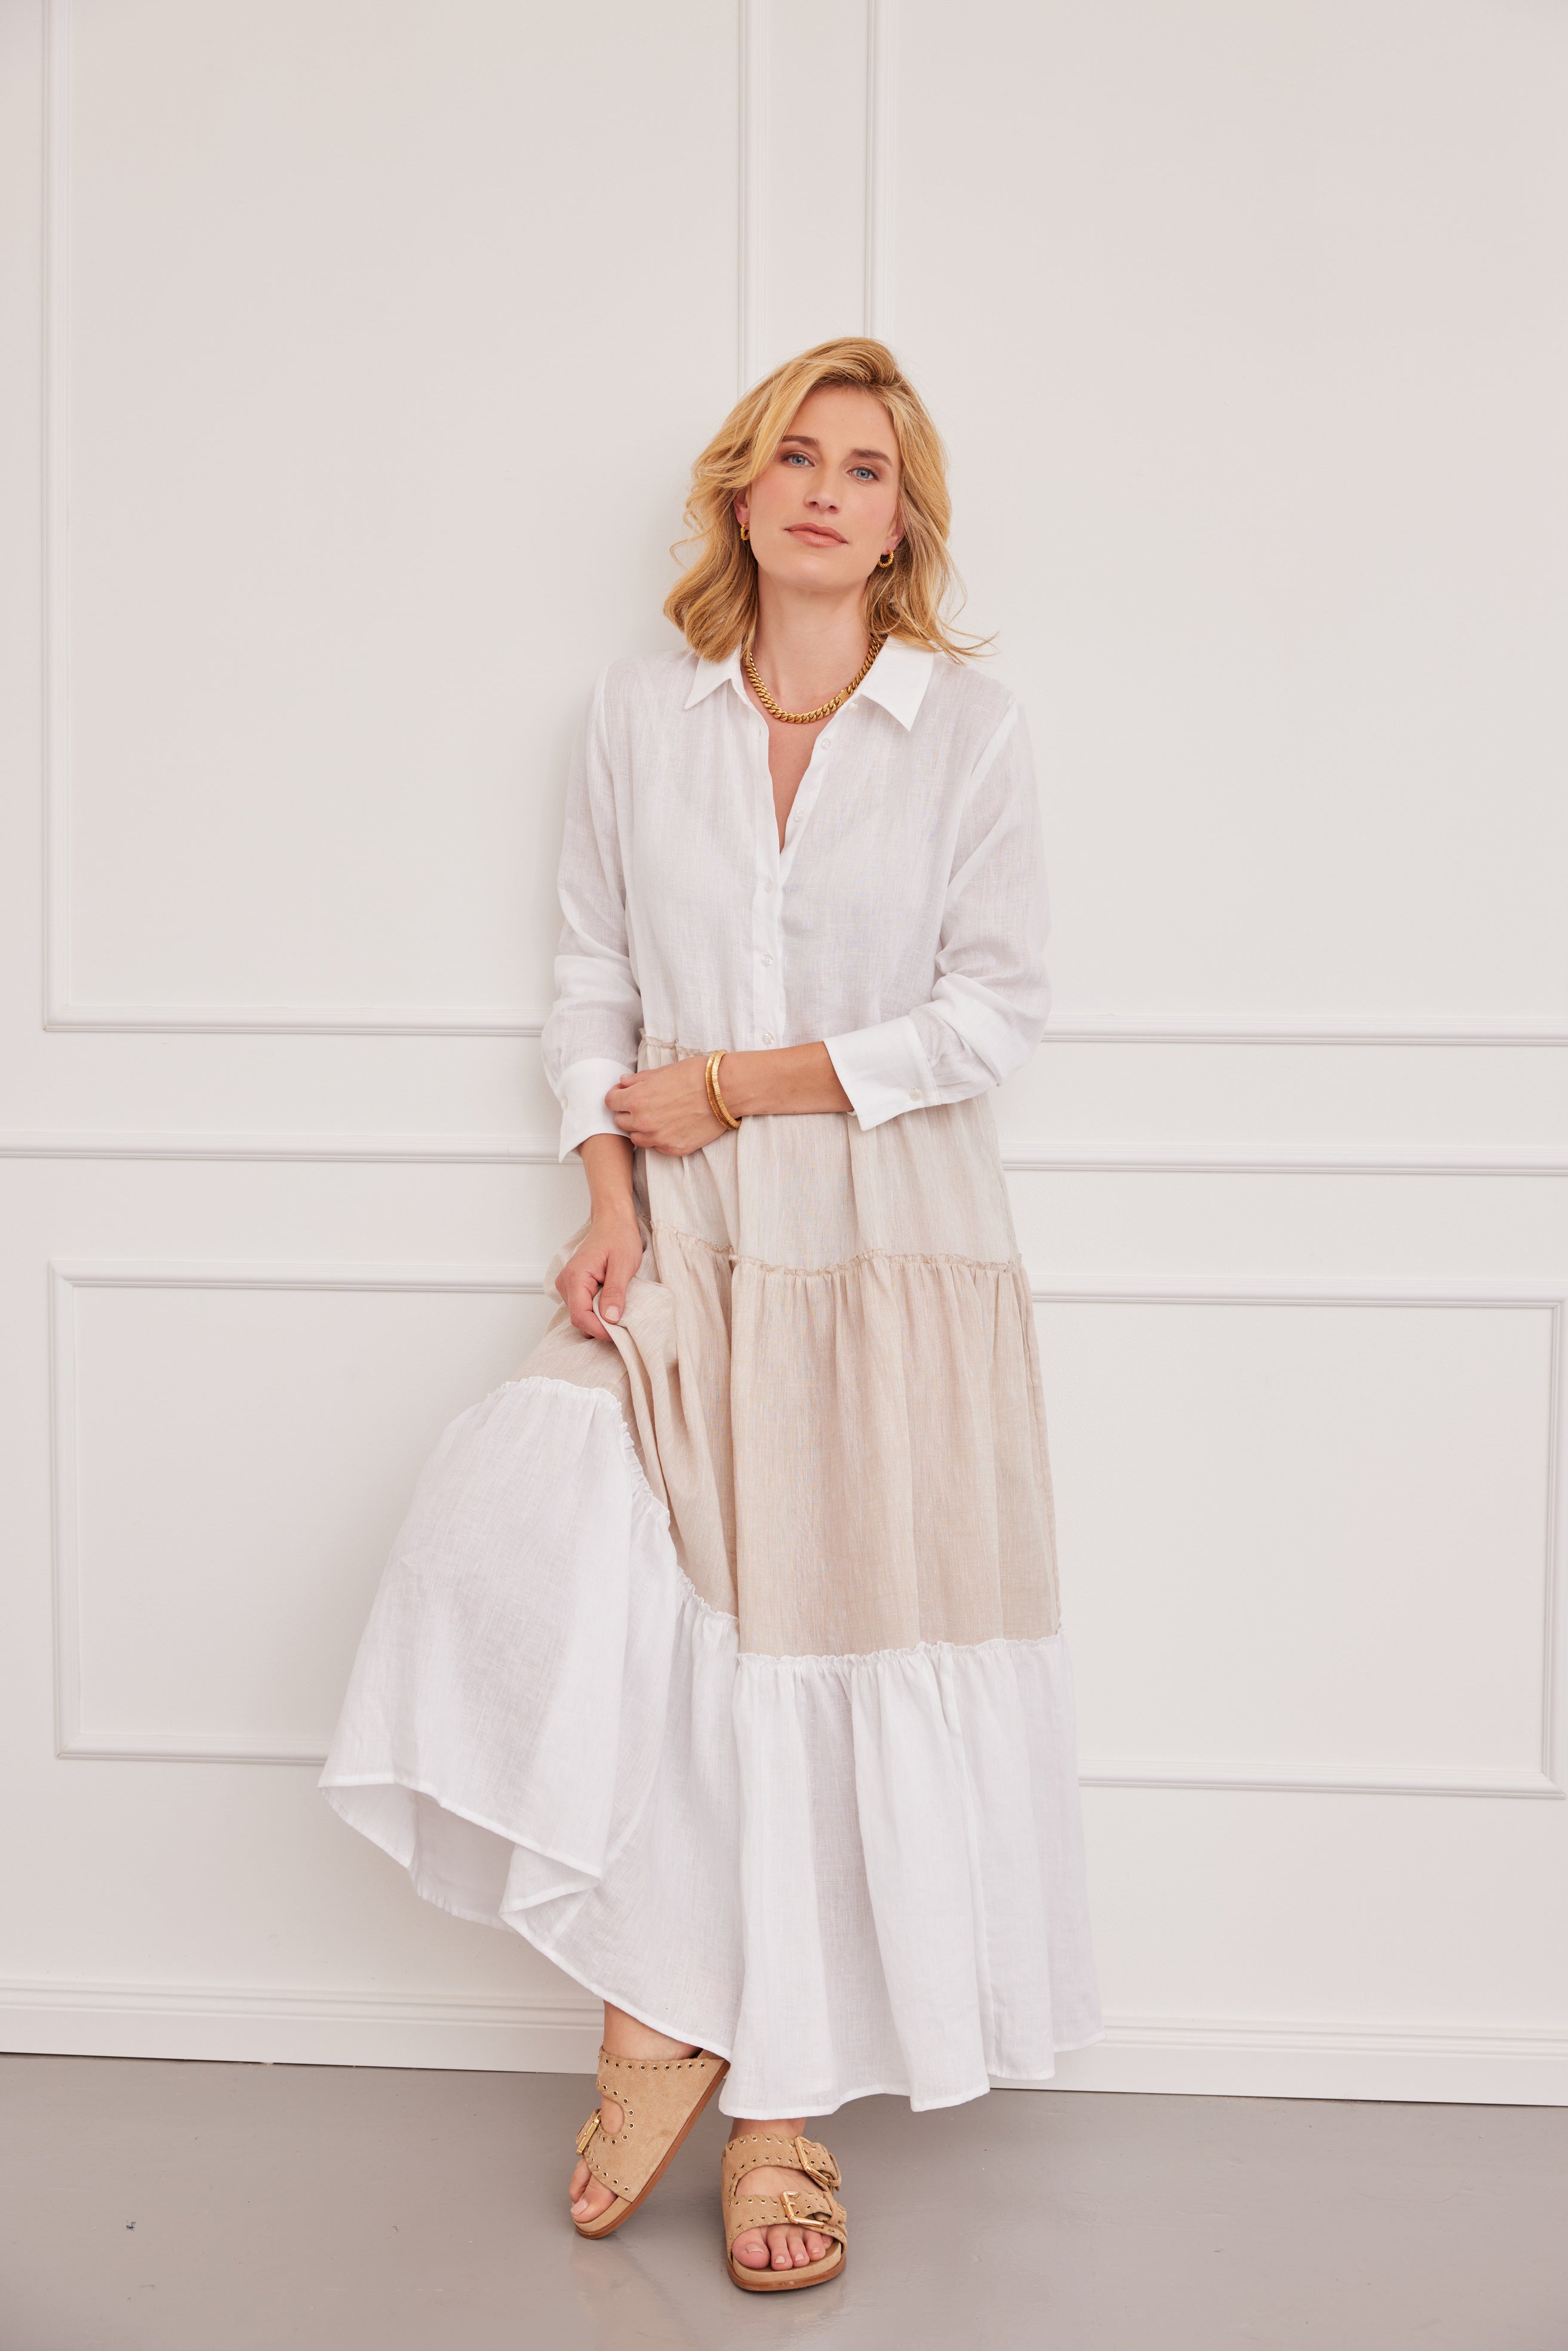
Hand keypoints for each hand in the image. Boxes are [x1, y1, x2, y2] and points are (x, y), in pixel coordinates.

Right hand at [555, 1209, 643, 1340]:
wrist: (613, 1222)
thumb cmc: (619, 1237)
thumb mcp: (623, 1264)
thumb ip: (615, 1292)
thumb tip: (610, 1318)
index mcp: (575, 1277)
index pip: (580, 1317)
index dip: (599, 1330)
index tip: (619, 1335)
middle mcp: (566, 1283)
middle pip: (580, 1320)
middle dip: (601, 1327)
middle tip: (625, 1325)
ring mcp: (568, 1286)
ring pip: (582, 1316)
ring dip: (601, 1320)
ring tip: (621, 1311)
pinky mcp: (575, 1288)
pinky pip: (584, 1308)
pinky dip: (599, 1312)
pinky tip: (613, 1304)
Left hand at [606, 1058, 727, 1155]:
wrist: (725, 1090)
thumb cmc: (695, 1075)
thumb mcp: (662, 1071)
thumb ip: (638, 1080)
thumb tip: (623, 1083)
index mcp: (636, 1099)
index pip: (610, 1103)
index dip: (617, 1096)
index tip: (625, 1094)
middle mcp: (643, 1122)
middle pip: (620, 1122)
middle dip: (628, 1113)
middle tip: (644, 1104)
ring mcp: (658, 1138)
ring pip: (636, 1138)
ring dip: (641, 1128)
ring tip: (659, 1116)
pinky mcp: (674, 1149)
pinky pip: (656, 1147)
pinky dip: (659, 1138)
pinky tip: (672, 1125)